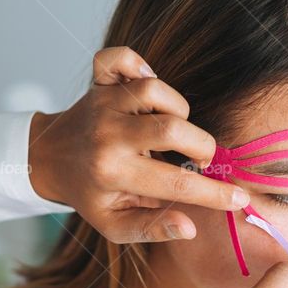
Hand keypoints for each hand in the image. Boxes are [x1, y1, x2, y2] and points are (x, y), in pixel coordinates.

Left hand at [28, 46, 249, 242]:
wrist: (48, 159)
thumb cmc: (90, 194)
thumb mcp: (114, 224)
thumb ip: (152, 229)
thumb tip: (190, 227)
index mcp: (114, 174)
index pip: (176, 185)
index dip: (214, 194)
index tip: (239, 198)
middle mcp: (108, 136)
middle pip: (173, 129)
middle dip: (201, 146)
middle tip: (199, 159)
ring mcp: (103, 104)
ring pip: (156, 91)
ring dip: (177, 109)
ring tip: (172, 129)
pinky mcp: (99, 82)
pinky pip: (120, 58)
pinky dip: (137, 63)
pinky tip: (145, 84)